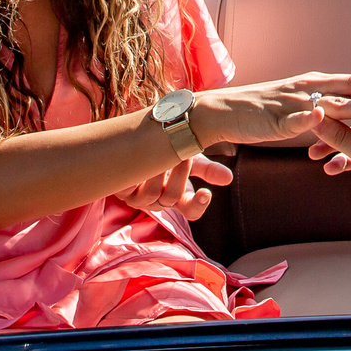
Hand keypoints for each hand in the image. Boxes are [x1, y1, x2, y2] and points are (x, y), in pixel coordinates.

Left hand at [115, 151, 233, 219]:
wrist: (138, 139)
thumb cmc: (167, 148)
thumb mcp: (189, 158)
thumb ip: (207, 169)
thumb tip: (228, 178)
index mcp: (178, 196)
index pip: (191, 211)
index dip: (198, 205)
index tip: (205, 193)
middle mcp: (158, 201)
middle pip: (172, 198)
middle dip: (180, 175)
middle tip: (184, 153)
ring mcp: (140, 198)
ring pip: (152, 195)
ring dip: (159, 172)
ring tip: (162, 149)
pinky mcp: (122, 191)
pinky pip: (131, 188)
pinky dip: (138, 172)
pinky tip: (143, 156)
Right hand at [192, 73, 350, 148]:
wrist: (225, 111)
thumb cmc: (264, 111)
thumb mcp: (300, 107)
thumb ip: (325, 109)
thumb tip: (350, 113)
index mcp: (317, 83)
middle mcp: (309, 87)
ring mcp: (294, 101)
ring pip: (330, 104)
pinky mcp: (277, 118)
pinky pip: (296, 119)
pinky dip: (311, 121)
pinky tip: (322, 120)